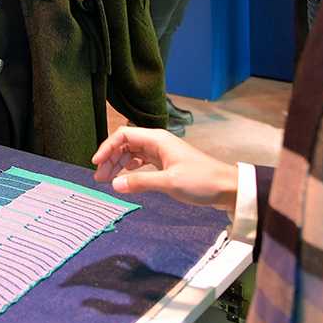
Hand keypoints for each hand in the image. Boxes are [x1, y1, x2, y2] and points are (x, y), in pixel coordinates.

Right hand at [91, 127, 238, 211]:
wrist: (226, 187)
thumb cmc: (202, 180)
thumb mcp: (168, 182)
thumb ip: (139, 182)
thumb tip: (114, 184)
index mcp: (157, 139)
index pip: (123, 135)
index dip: (107, 147)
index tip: (96, 164)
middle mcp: (157, 142)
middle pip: (125, 144)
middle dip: (110, 159)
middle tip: (100, 178)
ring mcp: (162, 152)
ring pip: (132, 154)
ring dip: (118, 165)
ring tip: (108, 180)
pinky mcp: (166, 163)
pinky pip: (141, 162)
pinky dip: (130, 169)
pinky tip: (125, 178)